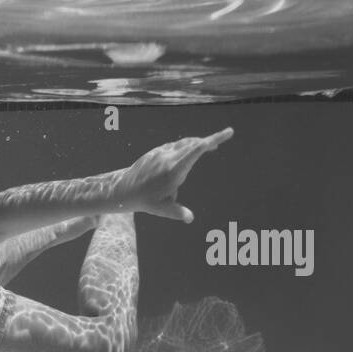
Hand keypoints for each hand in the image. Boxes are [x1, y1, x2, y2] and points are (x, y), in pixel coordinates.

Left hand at [115, 127, 232, 222]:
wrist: (125, 190)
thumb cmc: (146, 201)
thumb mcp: (163, 209)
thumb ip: (178, 212)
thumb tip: (190, 218)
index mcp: (173, 170)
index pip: (196, 150)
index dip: (213, 140)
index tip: (228, 133)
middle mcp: (168, 158)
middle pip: (193, 143)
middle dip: (210, 139)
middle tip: (226, 135)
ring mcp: (161, 153)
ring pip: (184, 143)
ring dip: (198, 142)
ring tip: (210, 146)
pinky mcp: (157, 151)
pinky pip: (175, 145)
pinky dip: (187, 145)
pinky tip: (191, 149)